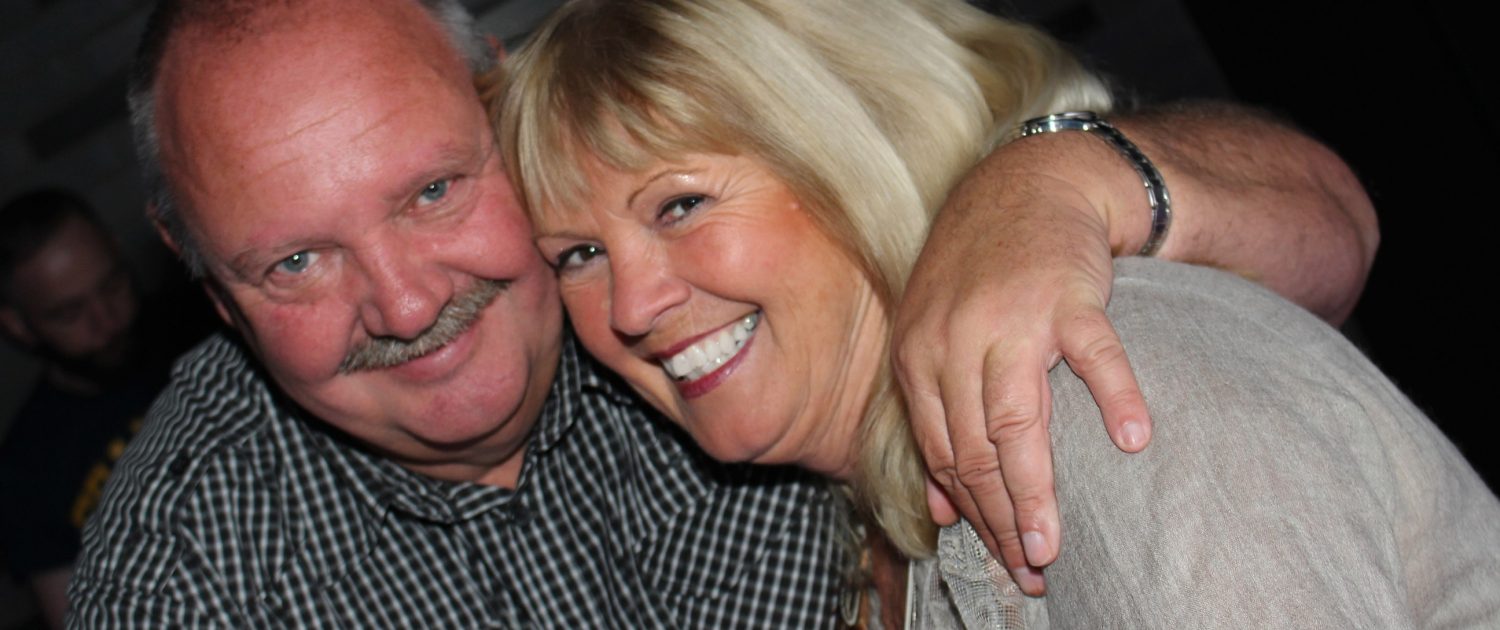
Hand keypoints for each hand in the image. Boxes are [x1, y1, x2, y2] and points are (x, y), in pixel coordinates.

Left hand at [893, 157, 1152, 594]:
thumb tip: (939, 505)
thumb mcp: (935, 338)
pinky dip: (1114, 398)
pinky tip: (1132, 439)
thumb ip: (935, 415)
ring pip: (1017, 424)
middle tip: (1033, 570)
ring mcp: (1010, 319)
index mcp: (919, 358)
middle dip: (1002, 522)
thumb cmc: (980, 270)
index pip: (943, 456)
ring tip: (1055, 543)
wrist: (1027, 184)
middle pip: (974, 452)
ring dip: (1036, 493)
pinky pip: (1093, 356)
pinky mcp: (1067, 295)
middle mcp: (954, 342)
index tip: (1002, 559)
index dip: (974, 516)